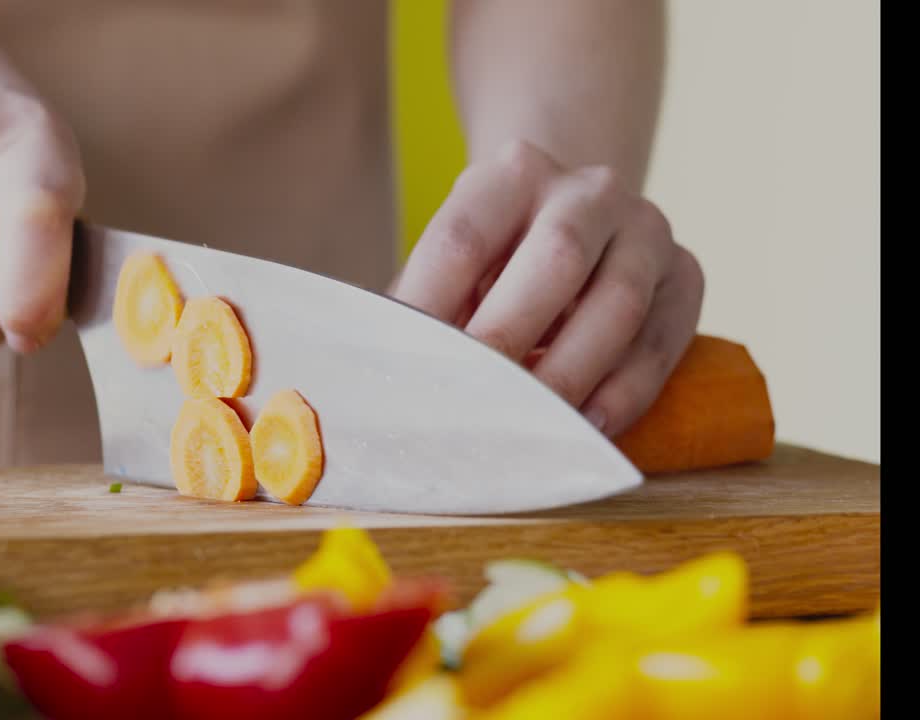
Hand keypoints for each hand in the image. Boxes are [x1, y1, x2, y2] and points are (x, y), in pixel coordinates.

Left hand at [390, 140, 703, 437]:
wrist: (579, 220)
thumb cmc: (497, 260)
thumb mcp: (459, 265)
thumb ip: (428, 309)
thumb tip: (387, 379)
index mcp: (511, 174)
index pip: (463, 237)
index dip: (431, 303)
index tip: (407, 363)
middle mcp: (587, 190)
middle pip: (556, 257)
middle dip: (511, 334)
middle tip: (476, 398)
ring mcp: (645, 228)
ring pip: (619, 301)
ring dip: (573, 372)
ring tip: (534, 425)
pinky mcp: (686, 274)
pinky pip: (663, 339)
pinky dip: (627, 390)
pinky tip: (591, 428)